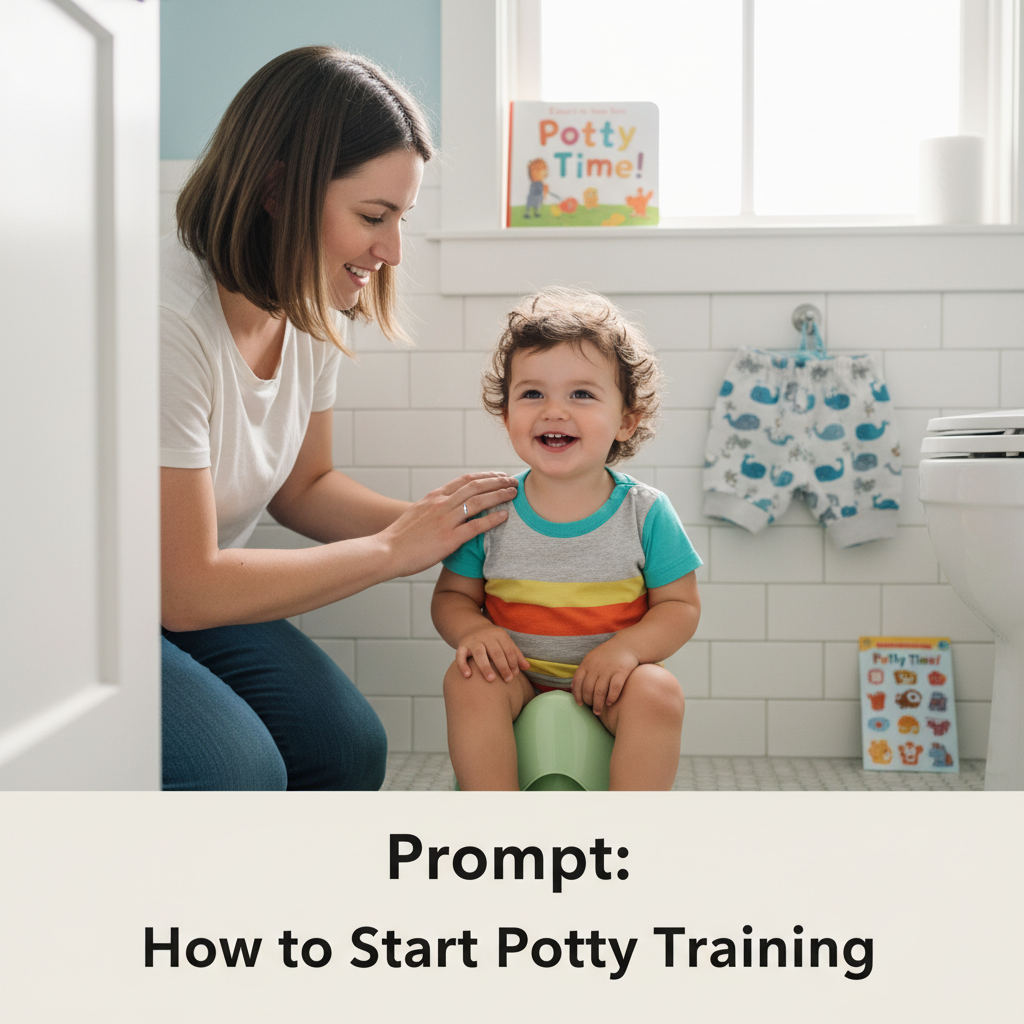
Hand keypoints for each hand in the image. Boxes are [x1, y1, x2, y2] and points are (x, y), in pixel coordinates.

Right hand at [382, 473, 516, 577]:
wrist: (386, 551)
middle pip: (476, 486)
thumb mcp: (417, 514)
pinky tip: (505, 516)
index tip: (498, 476)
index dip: (485, 476)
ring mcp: (445, 520)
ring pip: (479, 501)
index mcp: (434, 497)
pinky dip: (493, 519)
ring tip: (514, 494)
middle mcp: (441, 504)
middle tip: (513, 481)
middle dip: (497, 482)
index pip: (465, 480)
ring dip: (499, 496)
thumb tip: (445, 507)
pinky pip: (476, 526)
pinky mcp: (448, 538)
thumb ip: (434, 508)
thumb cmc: (400, 538)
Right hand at [455, 625, 529, 682]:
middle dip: (503, 667)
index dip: (513, 662)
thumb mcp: (505, 643)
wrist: (472, 627)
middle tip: (507, 680)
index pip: (509, 649)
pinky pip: (460, 654)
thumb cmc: (492, 640)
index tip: (515, 675)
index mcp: (499, 635)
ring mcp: (473, 640)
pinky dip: (463, 665)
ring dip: (485, 666)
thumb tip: (527, 667)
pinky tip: (468, 675)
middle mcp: (486, 636)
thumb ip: (516, 655)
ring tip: (491, 680)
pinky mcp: (462, 645)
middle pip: (496, 652)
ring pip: (479, 653)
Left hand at [572, 639, 639, 715]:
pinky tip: (610, 703)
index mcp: (587, 663)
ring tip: (598, 711)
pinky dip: (611, 697)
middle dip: (588, 702)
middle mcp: (596, 667)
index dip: (577, 695)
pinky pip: (614, 688)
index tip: (580, 704)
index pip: (577, 682)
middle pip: (588, 689)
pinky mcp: (621, 671)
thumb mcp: (591, 658)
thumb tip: (572, 687)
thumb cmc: (608, 654)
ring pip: (599, 692)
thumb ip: (583, 672)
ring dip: (598, 704)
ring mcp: (608, 669)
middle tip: (592, 708)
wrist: (627, 644)